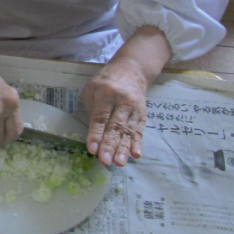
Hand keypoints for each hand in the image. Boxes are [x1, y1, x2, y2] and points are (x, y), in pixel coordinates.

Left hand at [82, 26, 171, 166]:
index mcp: (106, 94)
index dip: (96, 134)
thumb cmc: (106, 82)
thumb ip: (92, 111)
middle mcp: (122, 101)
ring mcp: (134, 109)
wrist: (132, 70)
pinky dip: (137, 144)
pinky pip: (139, 131)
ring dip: (124, 149)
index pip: (100, 117)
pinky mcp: (142, 115)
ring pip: (128, 131)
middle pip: (115, 127)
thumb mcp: (92, 90)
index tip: (93, 149)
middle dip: (110, 146)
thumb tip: (94, 136)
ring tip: (119, 163)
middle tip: (105, 161)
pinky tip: (136, 155)